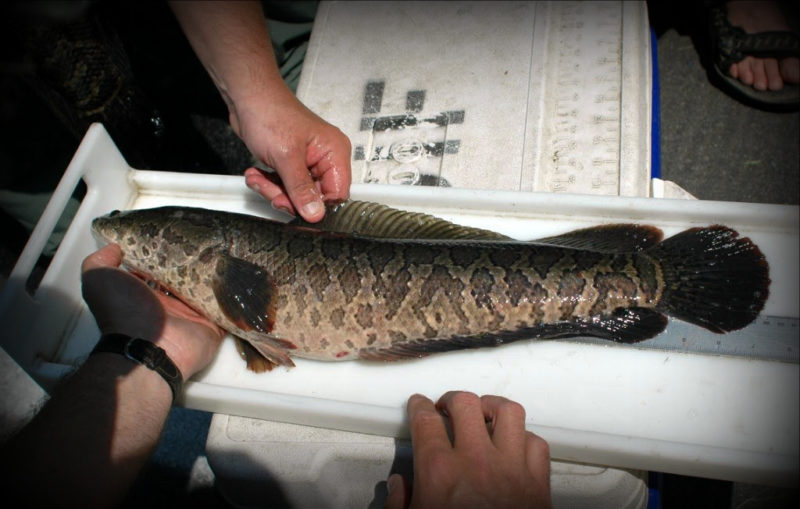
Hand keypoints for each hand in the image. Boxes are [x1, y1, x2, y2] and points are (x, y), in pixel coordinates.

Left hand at [81, 244, 224, 378]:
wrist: (147, 349)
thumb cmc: (123, 312)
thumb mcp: (99, 280)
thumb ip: (100, 261)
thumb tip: (113, 246)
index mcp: (147, 294)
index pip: (161, 269)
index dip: (169, 253)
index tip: (181, 234)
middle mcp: (170, 304)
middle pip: (188, 279)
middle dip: (198, 263)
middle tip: (212, 241)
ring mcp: (193, 316)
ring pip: (210, 291)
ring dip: (219, 277)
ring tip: (231, 252)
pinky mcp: (213, 326)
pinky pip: (228, 310)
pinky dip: (235, 298)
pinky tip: (241, 278)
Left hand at [238, 89, 351, 221]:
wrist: (246, 97)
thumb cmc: (270, 114)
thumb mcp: (286, 157)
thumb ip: (301, 189)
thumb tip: (316, 215)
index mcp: (334, 153)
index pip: (337, 193)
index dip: (317, 205)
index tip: (296, 207)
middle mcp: (325, 158)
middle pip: (315, 196)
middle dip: (289, 197)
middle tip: (271, 193)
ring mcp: (307, 161)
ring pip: (296, 193)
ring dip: (273, 190)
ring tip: (257, 178)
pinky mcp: (291, 163)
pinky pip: (284, 185)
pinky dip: (268, 183)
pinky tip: (256, 173)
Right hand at [385, 392, 550, 508]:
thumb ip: (399, 506)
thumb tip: (398, 486)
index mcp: (440, 471)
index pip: (426, 420)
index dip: (419, 406)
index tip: (418, 404)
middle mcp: (476, 460)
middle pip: (466, 403)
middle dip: (453, 400)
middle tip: (446, 408)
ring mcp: (512, 467)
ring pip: (508, 411)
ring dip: (492, 407)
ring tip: (482, 413)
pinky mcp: (538, 482)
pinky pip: (536, 442)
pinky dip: (524, 438)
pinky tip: (513, 445)